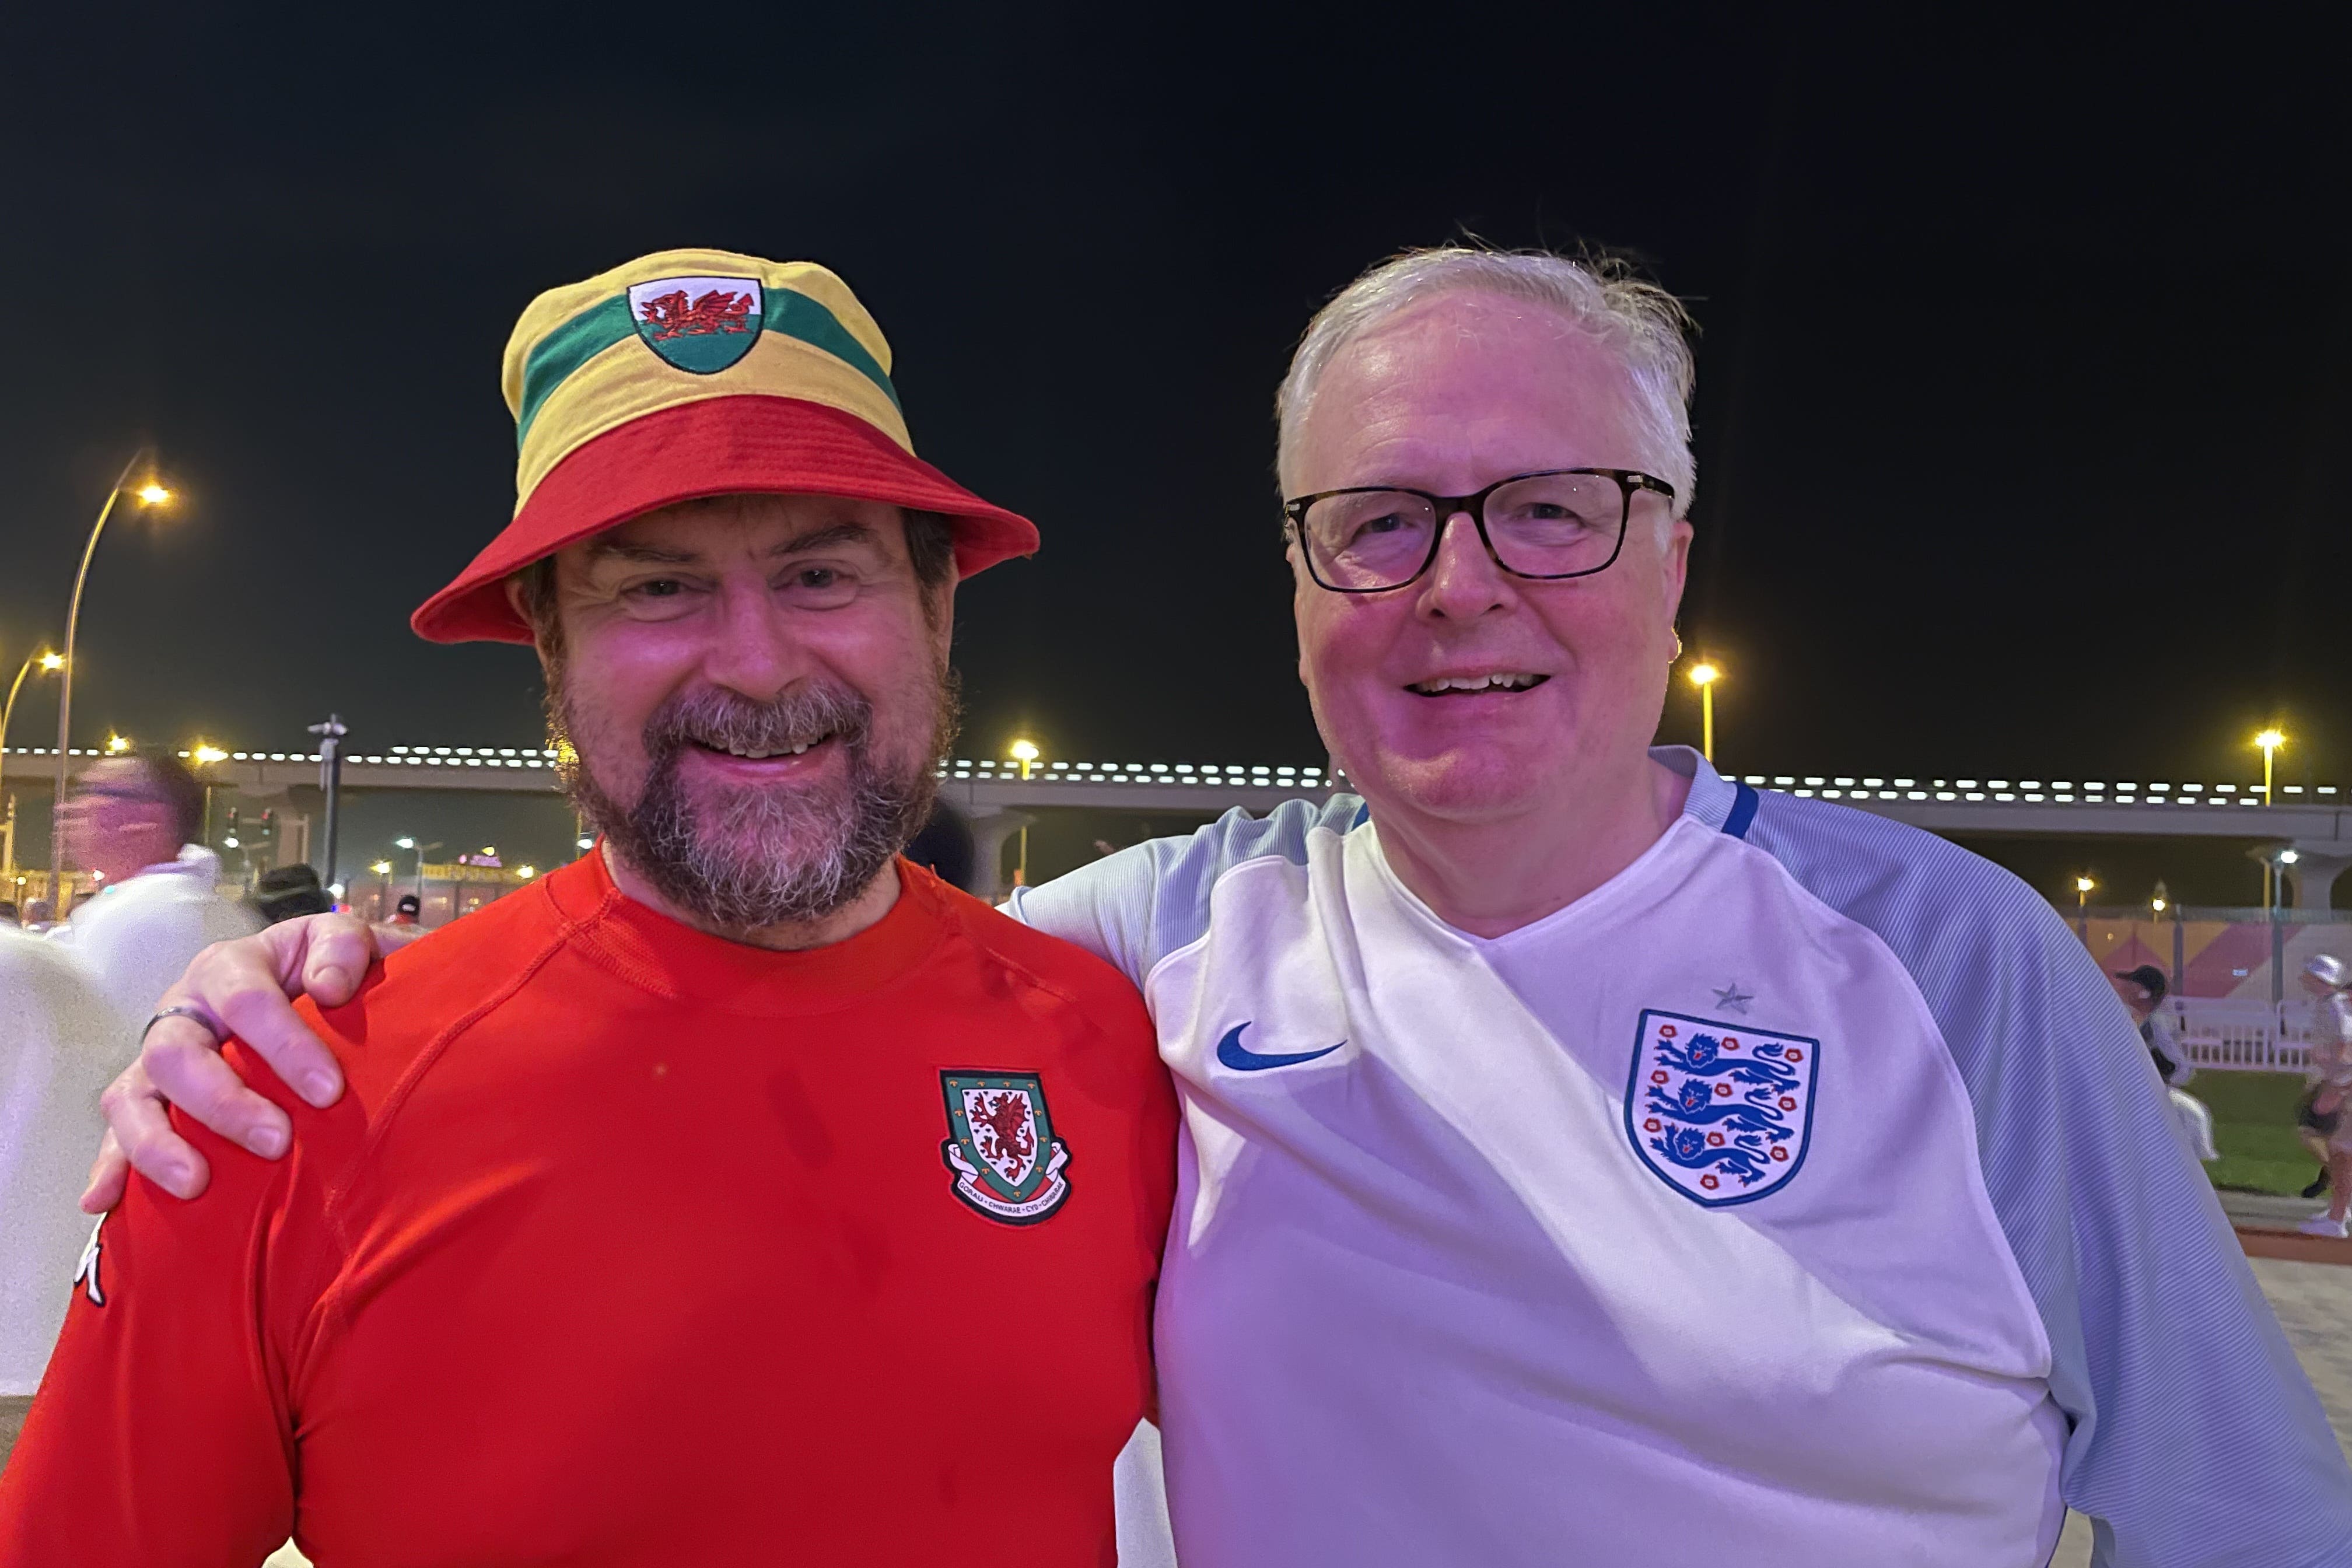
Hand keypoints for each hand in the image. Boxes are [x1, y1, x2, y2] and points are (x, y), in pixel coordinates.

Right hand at [80, 912, 396, 1210]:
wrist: (300, 989)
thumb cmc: (320, 971)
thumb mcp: (338, 943)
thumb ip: (342, 949)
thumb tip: (330, 987)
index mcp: (228, 968)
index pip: (247, 1002)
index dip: (286, 1045)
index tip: (328, 1091)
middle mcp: (181, 1012)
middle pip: (178, 1055)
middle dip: (225, 1103)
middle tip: (277, 1141)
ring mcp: (155, 1058)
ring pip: (132, 1097)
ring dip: (158, 1143)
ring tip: (196, 1182)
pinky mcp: (143, 1098)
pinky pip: (116, 1132)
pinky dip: (110, 1166)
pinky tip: (105, 1200)